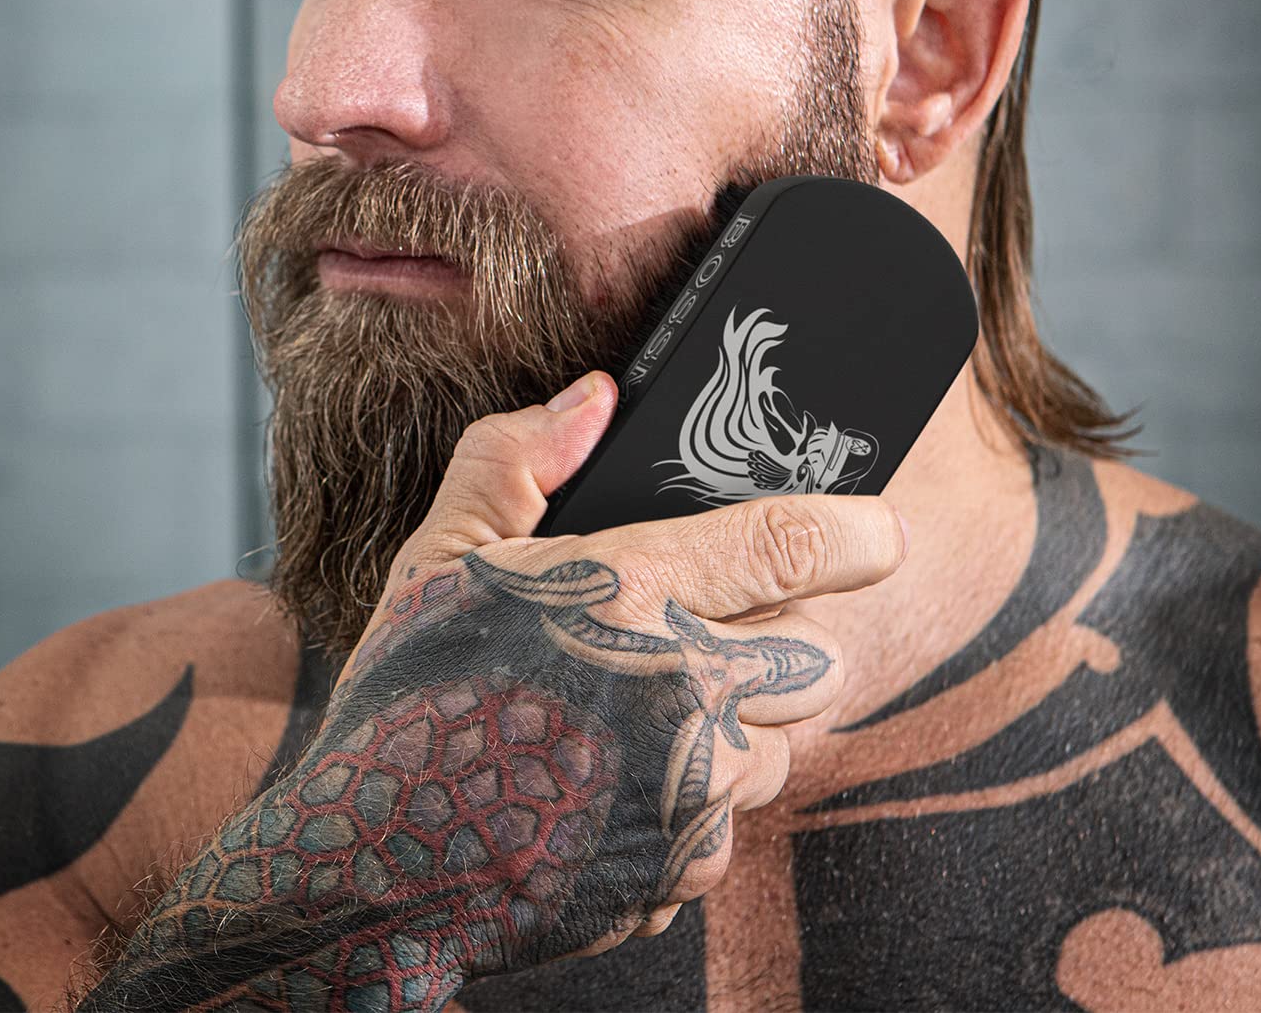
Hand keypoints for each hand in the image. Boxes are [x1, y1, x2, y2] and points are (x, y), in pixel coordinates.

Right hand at [91, 370, 905, 1011]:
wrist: (376, 862)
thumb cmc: (408, 689)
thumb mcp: (442, 551)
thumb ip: (516, 457)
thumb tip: (599, 394)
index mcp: (631, 594)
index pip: (786, 546)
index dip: (851, 532)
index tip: (884, 532)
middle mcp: (682, 692)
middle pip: (811, 653)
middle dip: (785, 637)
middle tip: (710, 633)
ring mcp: (689, 789)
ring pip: (778, 742)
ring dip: (738, 722)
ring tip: (643, 711)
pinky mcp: (682, 866)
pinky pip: (730, 817)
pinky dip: (696, 796)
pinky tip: (623, 778)